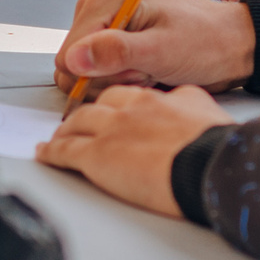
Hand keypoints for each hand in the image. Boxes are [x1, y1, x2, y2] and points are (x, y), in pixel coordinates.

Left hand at [35, 85, 231, 218]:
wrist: (211, 165)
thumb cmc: (214, 144)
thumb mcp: (204, 107)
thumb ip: (187, 100)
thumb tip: (182, 96)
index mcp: (154, 98)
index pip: (122, 94)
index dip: (111, 103)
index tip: (108, 110)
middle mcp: (128, 108)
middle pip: (96, 107)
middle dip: (85, 115)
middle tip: (78, 124)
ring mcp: (110, 131)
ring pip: (77, 124)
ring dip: (65, 131)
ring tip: (58, 138)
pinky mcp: (97, 156)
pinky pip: (65, 152)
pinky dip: (52, 152)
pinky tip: (46, 154)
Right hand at [52, 0, 255, 92]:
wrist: (234, 46)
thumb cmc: (207, 42)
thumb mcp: (163, 50)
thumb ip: (116, 53)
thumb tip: (74, 59)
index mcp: (106, 0)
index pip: (68, 54)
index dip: (97, 73)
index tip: (133, 70)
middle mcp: (100, 11)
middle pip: (74, 66)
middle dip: (108, 79)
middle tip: (145, 72)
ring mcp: (107, 28)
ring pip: (86, 75)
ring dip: (118, 82)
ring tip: (150, 72)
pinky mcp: (116, 45)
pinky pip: (102, 76)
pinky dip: (124, 82)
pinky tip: (148, 74)